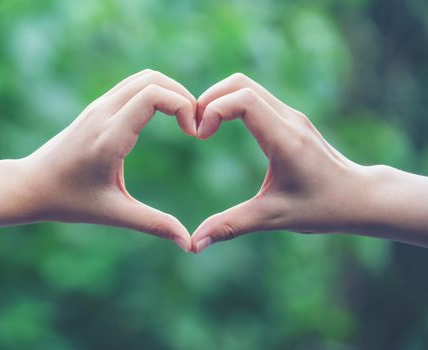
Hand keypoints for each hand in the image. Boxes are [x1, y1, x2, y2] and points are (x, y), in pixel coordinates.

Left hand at [22, 70, 195, 250]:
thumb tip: (188, 244)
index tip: (193, 134)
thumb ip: (154, 224)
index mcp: (110, 137)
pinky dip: (155, 93)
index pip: (153, 95)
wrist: (30, 185)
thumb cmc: (68, 201)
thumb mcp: (114, 214)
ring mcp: (98, 107)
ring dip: (170, 92)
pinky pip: (132, 86)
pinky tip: (164, 118)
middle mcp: (103, 113)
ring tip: (184, 120)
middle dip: (184, 97)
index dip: (183, 106)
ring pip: (143, 78)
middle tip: (195, 126)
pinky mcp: (97, 108)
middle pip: (153, 79)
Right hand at [191, 73, 374, 252]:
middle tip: (194, 128)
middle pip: (240, 83)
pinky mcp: (290, 119)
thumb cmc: (321, 208)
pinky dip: (231, 104)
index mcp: (285, 139)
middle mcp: (288, 119)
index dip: (213, 109)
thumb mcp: (273, 218)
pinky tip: (221, 128)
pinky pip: (255, 97)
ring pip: (246, 86)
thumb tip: (194, 244)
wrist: (358, 197)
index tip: (200, 136)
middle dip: (209, 99)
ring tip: (203, 128)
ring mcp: (291, 116)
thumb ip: (231, 226)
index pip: (244, 99)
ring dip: (219, 100)